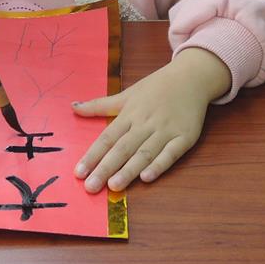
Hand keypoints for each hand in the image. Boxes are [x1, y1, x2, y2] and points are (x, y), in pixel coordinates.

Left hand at [71, 48, 229, 192]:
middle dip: (105, 168)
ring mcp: (166, 130)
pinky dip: (159, 165)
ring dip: (129, 170)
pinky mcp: (185, 137)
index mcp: (129, 113)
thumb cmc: (156, 87)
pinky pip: (171, 154)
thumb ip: (100, 105)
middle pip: (122, 148)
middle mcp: (145, 123)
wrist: (192, 76)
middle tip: (91, 187)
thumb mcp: (127, 94)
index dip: (92, 156)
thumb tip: (73, 107)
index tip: (78, 173)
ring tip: (114, 186)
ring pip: (144, 153)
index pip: (107, 138)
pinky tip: (147, 178)